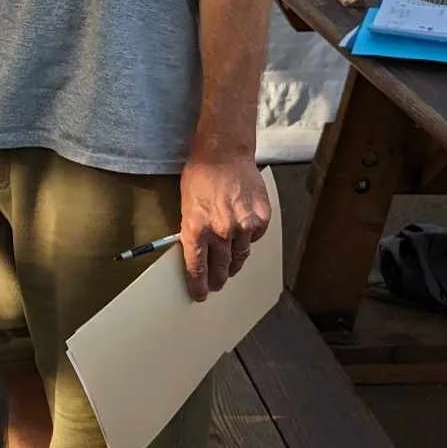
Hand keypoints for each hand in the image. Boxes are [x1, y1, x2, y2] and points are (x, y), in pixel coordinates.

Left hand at [177, 155, 271, 301]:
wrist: (225, 153)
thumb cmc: (200, 175)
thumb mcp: (186, 205)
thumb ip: (193, 231)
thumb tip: (197, 252)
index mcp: (196, 228)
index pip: (197, 267)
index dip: (199, 284)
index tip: (201, 294)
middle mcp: (220, 231)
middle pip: (221, 267)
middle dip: (217, 278)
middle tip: (216, 284)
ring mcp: (243, 226)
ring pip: (240, 257)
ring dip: (234, 263)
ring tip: (230, 265)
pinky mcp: (260, 220)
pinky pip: (254, 239)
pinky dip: (248, 238)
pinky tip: (242, 230)